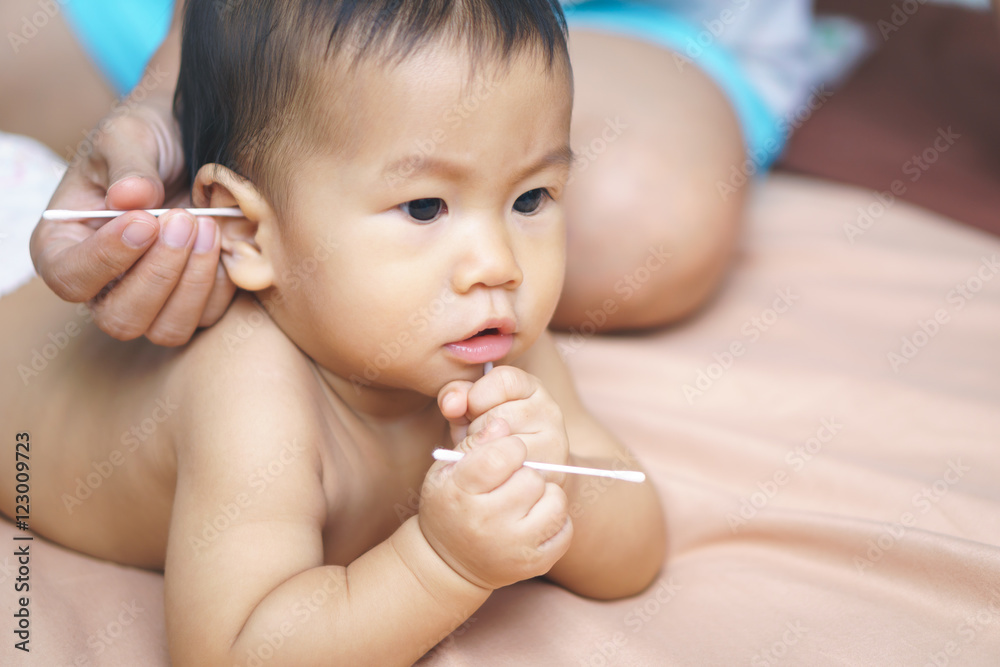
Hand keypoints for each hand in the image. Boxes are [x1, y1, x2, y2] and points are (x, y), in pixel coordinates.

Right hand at [29, 100, 235, 345]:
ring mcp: (151, 298)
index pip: (69, 277)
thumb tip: (131, 198)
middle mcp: (104, 283)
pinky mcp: (194, 300)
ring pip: (167, 329)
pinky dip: (222, 283)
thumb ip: (127, 163)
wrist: (195, 139)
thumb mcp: (129, 133)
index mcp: (65, 244)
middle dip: (158, 274)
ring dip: (193, 284)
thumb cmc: (148, 135)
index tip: (143, 221)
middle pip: (121, 318)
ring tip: (209, 226)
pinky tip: (227, 240)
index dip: (105, 258)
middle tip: (184, 221)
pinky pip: (208, 316)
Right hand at [418, 416, 572, 589]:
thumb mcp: (447, 472)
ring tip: (525, 499)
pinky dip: (555, 520)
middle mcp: (486, 523)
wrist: (450, 564)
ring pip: (555, 501)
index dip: (510, 446)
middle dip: (525, 473)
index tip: (507, 452)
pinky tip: (534, 519)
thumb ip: (474, 443)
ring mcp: (512, 547)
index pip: (501, 456)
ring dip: (544, 495)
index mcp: (459, 494)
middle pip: (531, 478)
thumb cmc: (450, 506)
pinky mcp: (534, 564)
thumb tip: (502, 423)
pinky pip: (565, 528)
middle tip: (512, 481)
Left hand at [437, 364, 570, 485]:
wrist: (514, 476)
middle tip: (480, 439)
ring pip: (504, 447)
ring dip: (483, 454)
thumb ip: (455, 396)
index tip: (473, 410)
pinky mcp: (548, 472)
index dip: (477, 396)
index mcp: (531, 387)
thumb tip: (452, 404)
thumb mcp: (468, 409)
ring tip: (488, 455)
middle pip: (499, 416)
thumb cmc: (486, 435)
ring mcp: (553, 443)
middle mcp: (549, 411)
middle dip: (477, 430)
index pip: (503, 380)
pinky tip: (494, 472)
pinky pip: (508, 472)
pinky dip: (491, 475)